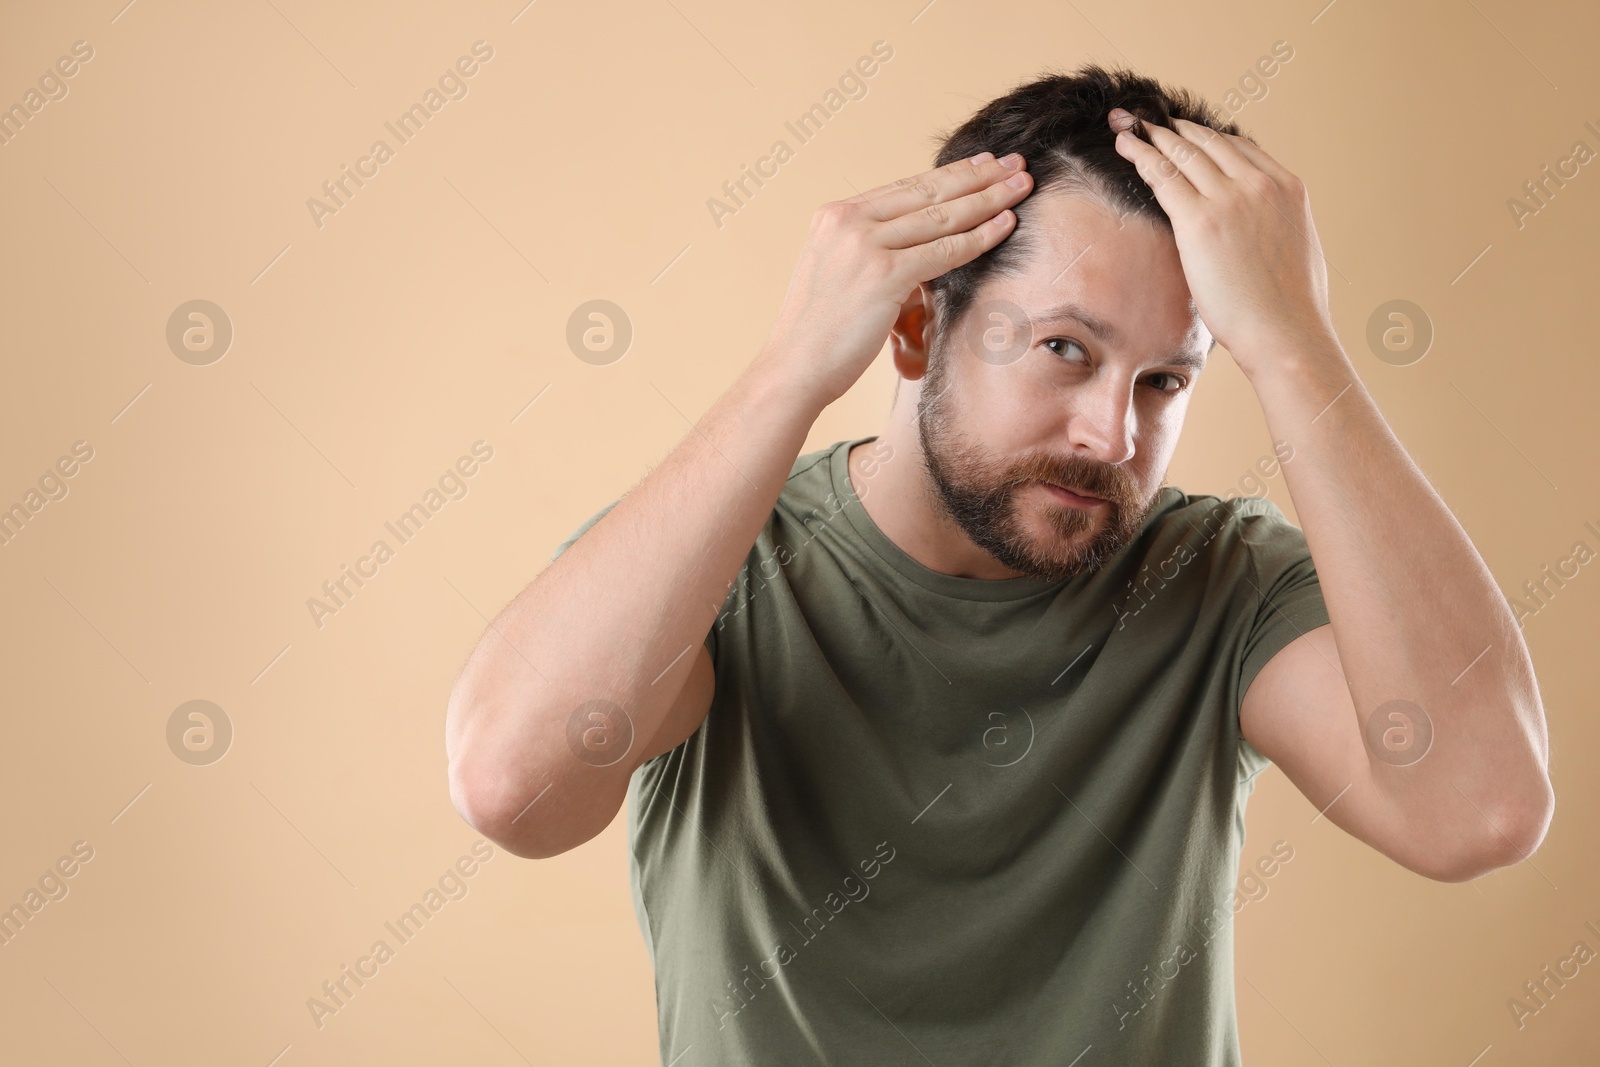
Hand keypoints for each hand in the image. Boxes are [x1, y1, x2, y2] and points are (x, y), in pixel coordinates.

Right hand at [757, 151, 1033, 406]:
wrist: (793, 369)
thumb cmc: (818, 335)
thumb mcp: (837, 276)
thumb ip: (870, 252)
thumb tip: (915, 247)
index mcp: (834, 216)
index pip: (905, 188)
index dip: (949, 174)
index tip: (982, 164)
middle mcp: (847, 221)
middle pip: (927, 191)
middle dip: (977, 175)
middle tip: (1014, 163)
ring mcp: (863, 245)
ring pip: (941, 216)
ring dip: (988, 198)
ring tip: (1022, 184)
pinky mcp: (882, 274)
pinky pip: (944, 250)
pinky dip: (979, 236)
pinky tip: (1007, 223)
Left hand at [1108, 107, 1336, 372]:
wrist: (1287, 331)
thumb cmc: (1291, 308)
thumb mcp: (1296, 248)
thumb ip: (1275, 226)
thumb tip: (1260, 233)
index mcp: (1288, 187)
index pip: (1239, 149)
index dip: (1205, 138)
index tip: (1183, 133)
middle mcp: (1260, 183)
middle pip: (1208, 142)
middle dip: (1173, 128)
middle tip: (1146, 118)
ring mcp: (1231, 198)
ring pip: (1182, 153)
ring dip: (1151, 135)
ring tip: (1126, 124)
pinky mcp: (1201, 219)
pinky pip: (1163, 176)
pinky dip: (1140, 154)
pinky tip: (1123, 144)